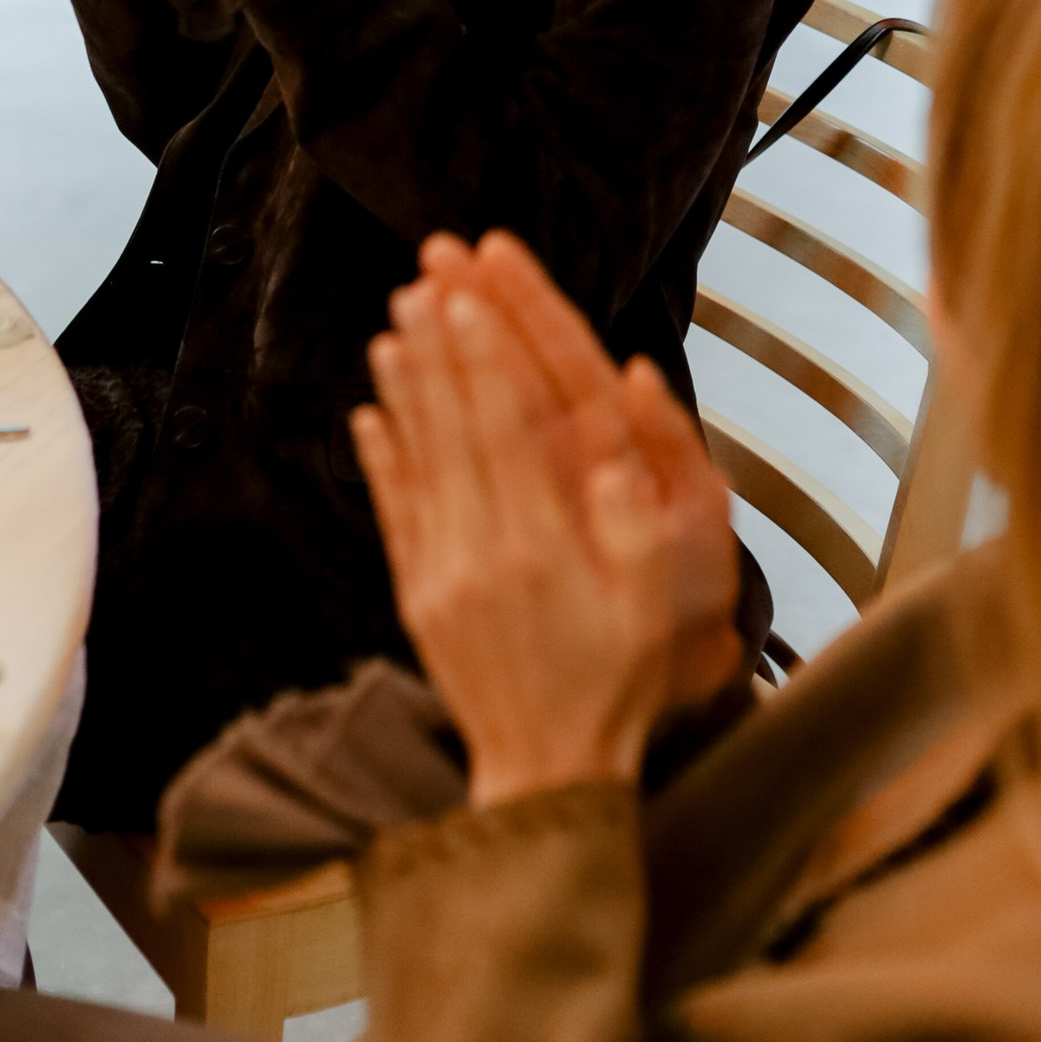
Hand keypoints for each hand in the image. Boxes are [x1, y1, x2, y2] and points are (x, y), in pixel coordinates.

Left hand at [353, 231, 742, 807]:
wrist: (553, 769)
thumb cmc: (629, 674)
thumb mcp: (671, 590)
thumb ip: (652, 500)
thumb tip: (628, 410)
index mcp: (549, 541)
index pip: (511, 421)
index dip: (489, 350)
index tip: (471, 288)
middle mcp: (487, 550)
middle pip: (458, 425)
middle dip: (442, 343)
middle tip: (426, 272)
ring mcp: (443, 575)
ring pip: (419, 458)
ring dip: (407, 385)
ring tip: (395, 319)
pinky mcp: (418, 598)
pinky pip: (395, 512)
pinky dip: (381, 457)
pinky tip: (370, 411)